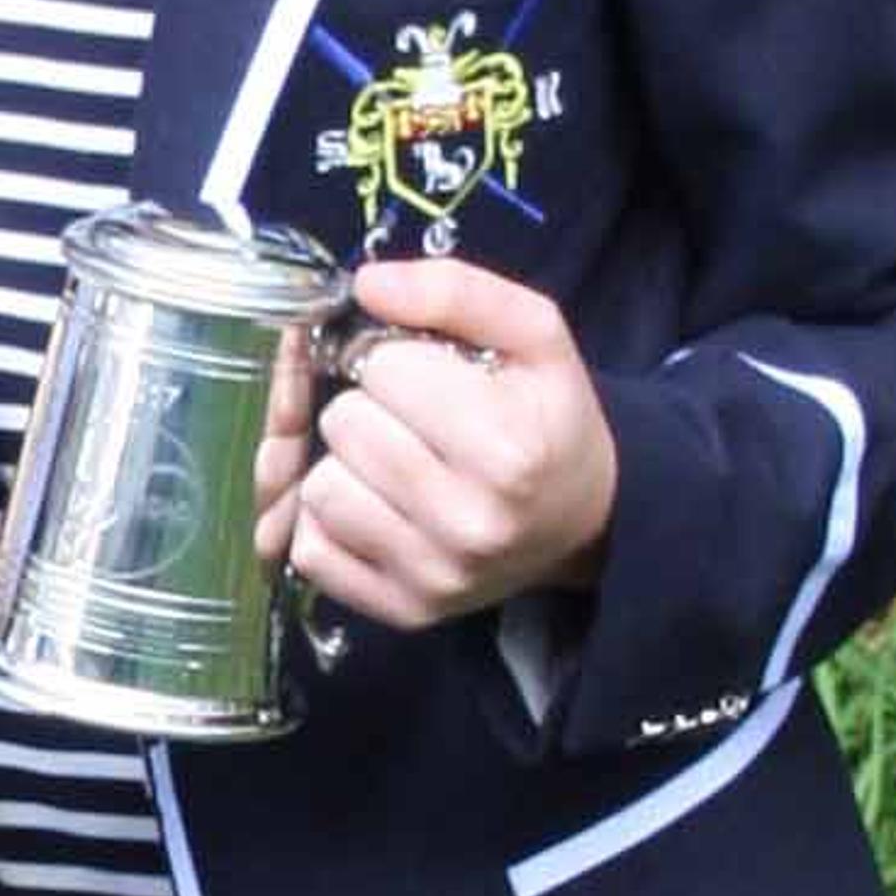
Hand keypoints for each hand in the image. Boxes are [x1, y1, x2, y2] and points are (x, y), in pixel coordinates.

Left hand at [285, 257, 614, 634]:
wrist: (584, 521)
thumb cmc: (549, 416)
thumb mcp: (534, 334)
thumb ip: (456, 291)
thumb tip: (368, 284)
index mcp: (506, 449)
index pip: (383, 368)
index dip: (394, 357)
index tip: (424, 372)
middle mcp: (469, 522)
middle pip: (344, 425)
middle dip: (367, 407)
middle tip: (408, 418)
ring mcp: (433, 575)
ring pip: (320, 488)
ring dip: (344, 464)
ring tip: (392, 461)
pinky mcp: (403, 611)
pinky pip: (312, 550)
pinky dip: (331, 523)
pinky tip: (376, 507)